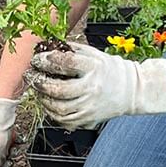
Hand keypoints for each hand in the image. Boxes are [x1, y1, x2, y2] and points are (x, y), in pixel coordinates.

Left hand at [26, 43, 165, 128]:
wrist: (133, 91)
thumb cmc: (112, 70)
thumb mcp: (96, 54)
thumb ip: (74, 50)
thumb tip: (50, 46)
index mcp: (94, 68)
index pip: (64, 62)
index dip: (46, 60)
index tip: (37, 59)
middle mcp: (91, 88)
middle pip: (58, 89)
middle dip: (40, 82)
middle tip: (32, 77)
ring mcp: (90, 106)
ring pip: (58, 108)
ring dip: (44, 99)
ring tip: (39, 91)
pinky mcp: (89, 118)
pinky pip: (65, 120)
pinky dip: (53, 114)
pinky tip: (49, 105)